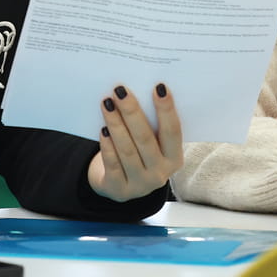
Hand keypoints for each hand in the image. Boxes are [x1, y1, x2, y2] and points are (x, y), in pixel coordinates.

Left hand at [87, 85, 183, 201]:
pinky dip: (107, 145)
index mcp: (174, 159)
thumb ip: (152, 126)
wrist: (121, 185)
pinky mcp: (119, 190)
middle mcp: (160, 174)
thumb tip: (139, 93)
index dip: (166, 109)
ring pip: (127, 150)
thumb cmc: (140, 154)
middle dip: (132, 112)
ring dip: (116, 124)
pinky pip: (112, 163)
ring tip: (107, 103)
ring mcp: (140, 184)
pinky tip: (103, 128)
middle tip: (121, 90)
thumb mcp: (154, 145)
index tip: (159, 87)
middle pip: (145, 138)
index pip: (173, 131)